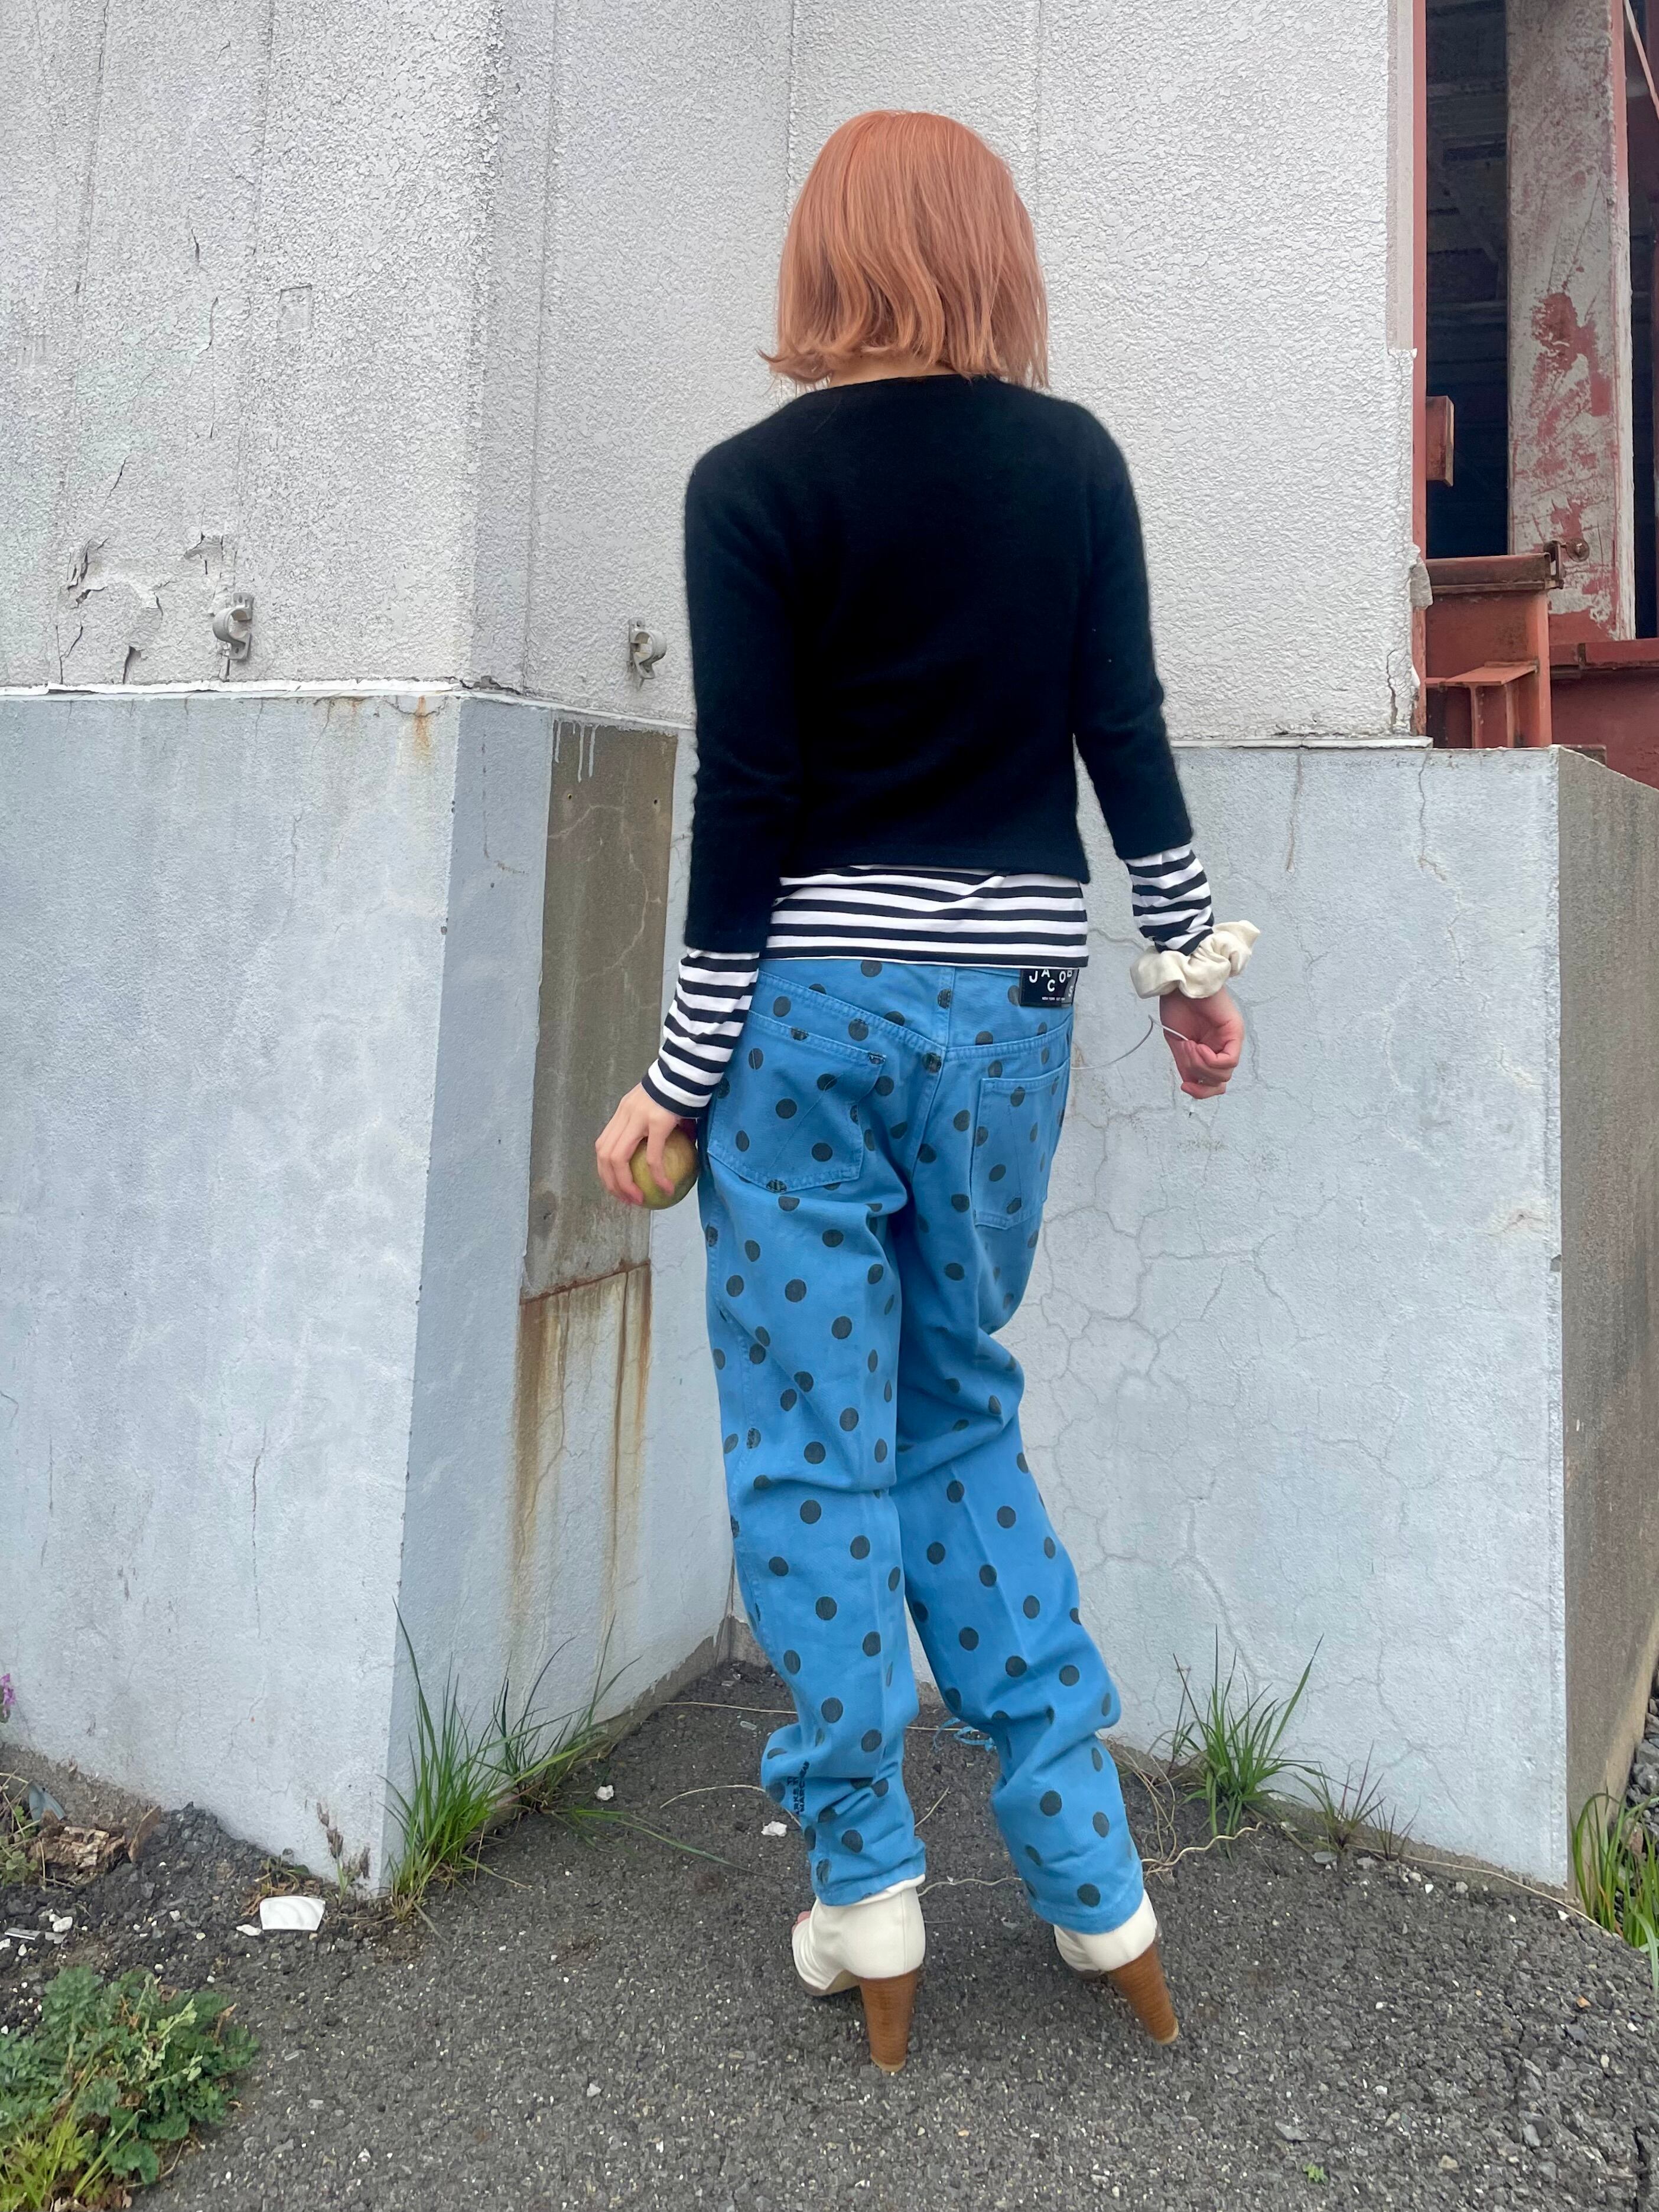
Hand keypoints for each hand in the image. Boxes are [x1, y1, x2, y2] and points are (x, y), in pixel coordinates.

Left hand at [595, 1083, 689, 1204]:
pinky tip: (666, 1188)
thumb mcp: (665, 1111)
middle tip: (626, 1200)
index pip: (603, 1145)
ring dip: (625, 1184)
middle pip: (604, 1155)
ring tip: (639, 1199)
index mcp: (624, 1112)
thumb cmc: (683, 1089)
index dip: (605, 1170)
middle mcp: (625, 1115)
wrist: (691, 1067)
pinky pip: (653, 1156)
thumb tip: (675, 1157)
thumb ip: (663, 1131)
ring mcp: (638, 1117)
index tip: (618, 1188)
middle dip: (611, 1183)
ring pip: (618, 1158)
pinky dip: (657, 1176)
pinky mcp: (658, 1121)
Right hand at [1158, 986, 1243, 1100]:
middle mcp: (1224, 1047)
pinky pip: (1228, 1061)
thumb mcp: (1178, 1043)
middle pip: (1219, 1082)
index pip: (1215, 1083)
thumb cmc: (1177, 1006)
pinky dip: (1209, 1059)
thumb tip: (1192, 1083)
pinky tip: (1197, 1045)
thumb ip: (1187, 1064)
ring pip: (1224, 1074)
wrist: (1180, 984)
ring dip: (1201, 1065)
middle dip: (1198, 1074)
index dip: (1201, 1092)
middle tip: (1185, 1052)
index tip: (1184, 1086)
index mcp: (1210, 1050)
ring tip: (1189, 1045)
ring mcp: (1231, 1040)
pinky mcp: (1236, 1032)